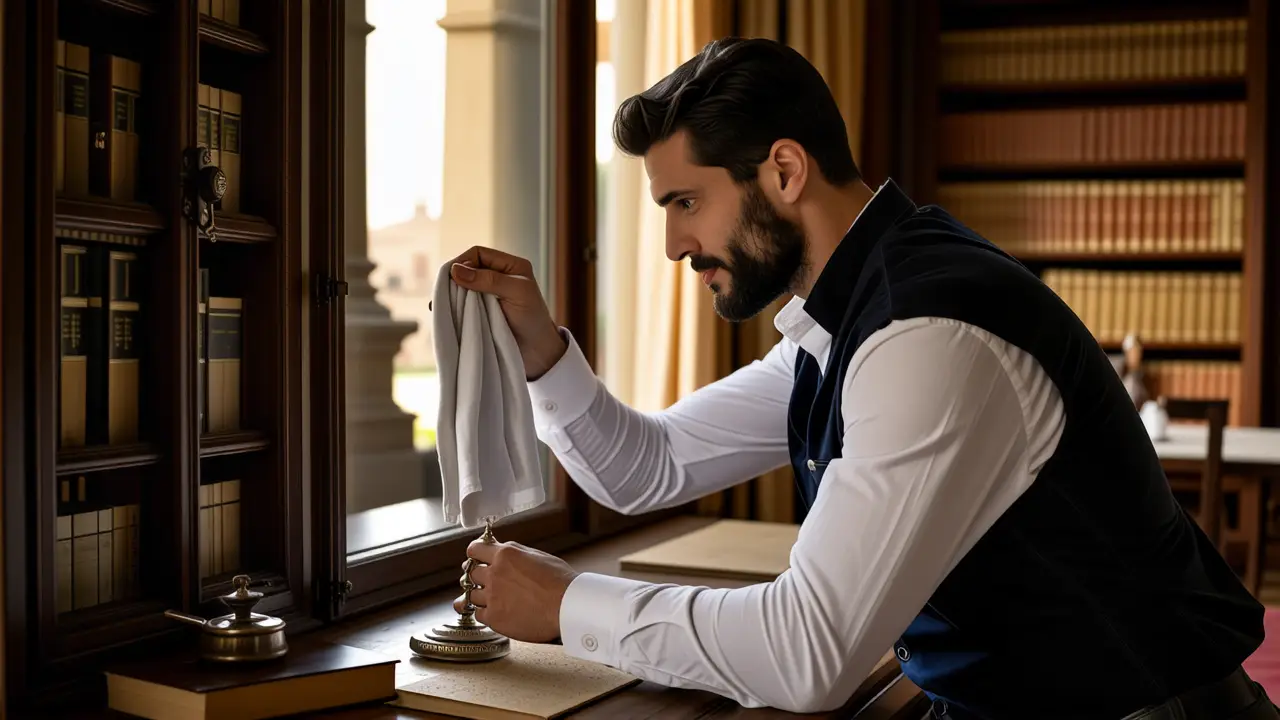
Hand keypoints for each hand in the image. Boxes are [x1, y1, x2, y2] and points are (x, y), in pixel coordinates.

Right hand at [443, 245, 566, 378]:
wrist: (537, 352)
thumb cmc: (533, 319)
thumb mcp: (516, 293)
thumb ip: (489, 279)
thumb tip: (456, 270)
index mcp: (510, 266)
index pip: (478, 254)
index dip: (463, 262)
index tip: (451, 277)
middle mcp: (498, 277)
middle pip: (468, 269)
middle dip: (455, 279)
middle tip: (443, 292)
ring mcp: (489, 295)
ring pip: (463, 287)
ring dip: (453, 294)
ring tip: (442, 304)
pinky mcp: (482, 312)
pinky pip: (463, 304)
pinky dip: (454, 307)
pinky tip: (448, 312)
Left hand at [454, 539, 577, 643]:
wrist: (567, 607)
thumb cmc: (560, 581)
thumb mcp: (537, 556)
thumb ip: (515, 553)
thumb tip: (502, 550)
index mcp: (505, 555)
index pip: (474, 549)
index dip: (475, 554)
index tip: (476, 558)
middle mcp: (494, 574)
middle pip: (470, 573)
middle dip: (476, 575)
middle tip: (486, 580)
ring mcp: (492, 597)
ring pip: (471, 594)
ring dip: (480, 595)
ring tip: (493, 598)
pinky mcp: (494, 618)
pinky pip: (478, 614)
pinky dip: (485, 613)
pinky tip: (495, 611)